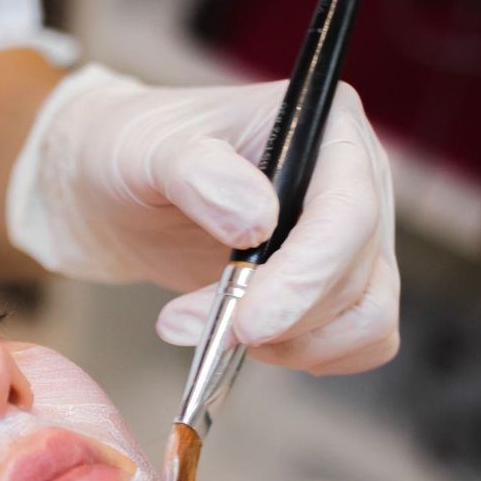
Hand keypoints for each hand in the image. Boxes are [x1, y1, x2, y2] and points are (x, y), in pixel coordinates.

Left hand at [7, 63, 399, 374]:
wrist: (115, 190)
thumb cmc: (133, 151)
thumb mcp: (145, 149)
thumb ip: (197, 173)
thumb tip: (257, 220)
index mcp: (325, 126)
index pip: (348, 213)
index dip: (306, 277)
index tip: (247, 323)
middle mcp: (357, 178)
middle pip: (357, 274)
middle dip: (277, 318)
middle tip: (185, 325)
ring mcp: (352, 235)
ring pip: (366, 316)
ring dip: (293, 345)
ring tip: (210, 333)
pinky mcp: (336, 282)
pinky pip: (361, 339)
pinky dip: (309, 355)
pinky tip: (246, 343)